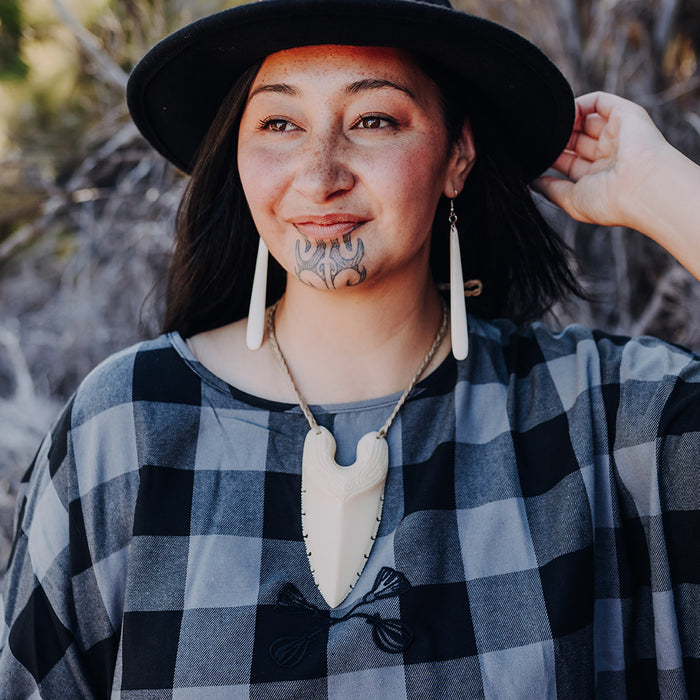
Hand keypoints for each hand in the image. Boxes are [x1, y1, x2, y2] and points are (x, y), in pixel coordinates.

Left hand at [534, 91, 668, 227]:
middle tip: (536, 139)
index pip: (570, 163)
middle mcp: (610, 156)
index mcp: (600, 178)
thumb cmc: (609, 202)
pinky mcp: (626, 115)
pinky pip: (599, 102)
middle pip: (576, 140)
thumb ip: (551, 189)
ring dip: (565, 121)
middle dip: (557, 138)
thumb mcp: (572, 200)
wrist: (641, 187)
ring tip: (546, 126)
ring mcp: (618, 135)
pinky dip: (579, 103)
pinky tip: (561, 112)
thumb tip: (532, 182)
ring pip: (585, 120)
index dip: (552, 157)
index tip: (533, 156)